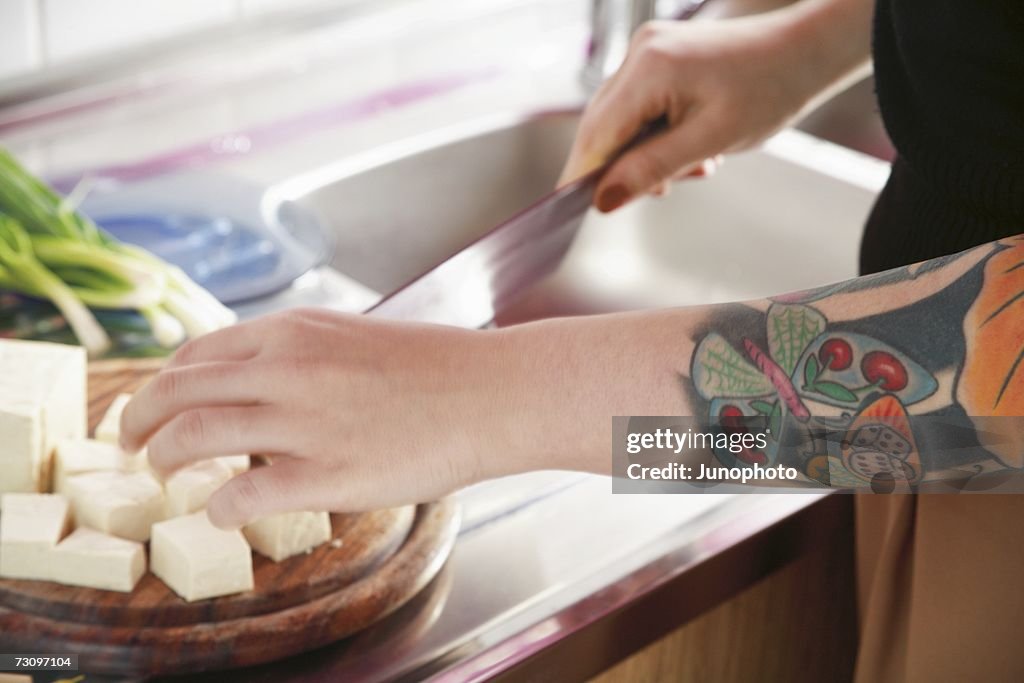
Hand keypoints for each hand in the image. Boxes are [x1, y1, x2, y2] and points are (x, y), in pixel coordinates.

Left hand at [118, 309, 510, 527]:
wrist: (493, 393)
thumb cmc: (437, 367)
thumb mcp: (356, 337)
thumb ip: (301, 354)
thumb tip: (262, 381)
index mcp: (294, 331)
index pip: (197, 353)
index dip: (165, 382)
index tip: (157, 402)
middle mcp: (287, 368)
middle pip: (178, 391)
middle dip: (140, 419)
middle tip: (130, 443)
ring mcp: (303, 421)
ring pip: (194, 438)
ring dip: (164, 460)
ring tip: (162, 475)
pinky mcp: (326, 475)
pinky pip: (242, 495)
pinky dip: (218, 507)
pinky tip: (222, 512)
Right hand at [560, 0, 871, 210]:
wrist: (806, 52)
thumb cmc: (770, 89)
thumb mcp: (709, 142)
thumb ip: (651, 169)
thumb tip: (604, 199)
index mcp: (650, 68)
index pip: (597, 133)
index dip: (583, 174)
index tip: (572, 208)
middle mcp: (640, 52)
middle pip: (602, 125)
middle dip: (620, 166)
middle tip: (655, 193)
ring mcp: (648, 50)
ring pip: (620, 119)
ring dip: (645, 152)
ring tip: (695, 167)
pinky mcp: (659, 56)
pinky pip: (638, 105)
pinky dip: (655, 134)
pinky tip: (690, 148)